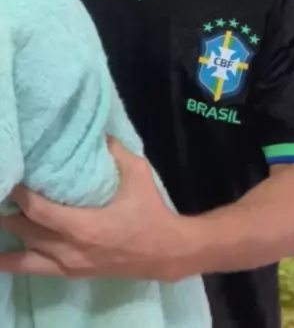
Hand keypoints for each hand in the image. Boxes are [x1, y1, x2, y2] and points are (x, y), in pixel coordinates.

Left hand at [0, 138, 193, 281]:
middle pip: (24, 232)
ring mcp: (68, 265)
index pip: (37, 209)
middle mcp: (69, 249)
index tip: (12, 177)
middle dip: (8, 215)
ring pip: (23, 259)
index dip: (19, 194)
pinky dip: (17, 261)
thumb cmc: (149, 210)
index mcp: (83, 226)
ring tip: (1, 221)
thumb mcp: (137, 173)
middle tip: (3, 195)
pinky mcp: (71, 272)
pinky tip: (6, 253)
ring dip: (7, 243)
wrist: (164, 252)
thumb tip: (95, 132)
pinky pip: (35, 269)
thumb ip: (114, 152)